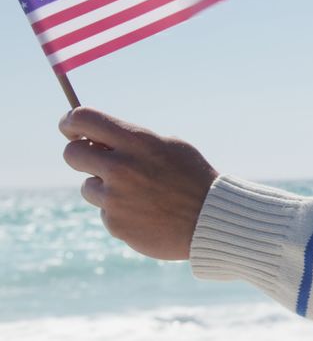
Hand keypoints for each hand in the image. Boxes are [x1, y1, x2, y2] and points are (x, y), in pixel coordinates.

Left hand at [59, 107, 217, 260]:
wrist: (213, 219)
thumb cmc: (194, 177)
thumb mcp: (170, 147)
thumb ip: (134, 141)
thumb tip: (95, 140)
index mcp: (137, 141)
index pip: (84, 119)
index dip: (70, 121)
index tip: (70, 127)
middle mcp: (121, 167)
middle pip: (72, 154)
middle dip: (81, 155)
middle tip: (96, 160)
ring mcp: (115, 198)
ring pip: (88, 187)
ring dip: (105, 188)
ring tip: (139, 194)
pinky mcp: (115, 223)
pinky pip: (106, 212)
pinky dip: (121, 212)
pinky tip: (147, 213)